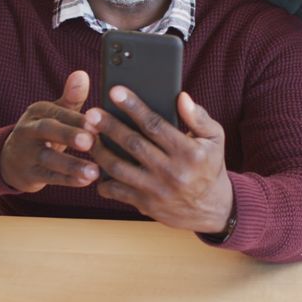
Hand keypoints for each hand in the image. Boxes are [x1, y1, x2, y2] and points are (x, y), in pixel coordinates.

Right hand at [0, 71, 99, 192]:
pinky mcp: (28, 174)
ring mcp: (26, 153)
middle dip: (69, 135)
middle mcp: (28, 129)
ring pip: (48, 158)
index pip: (57, 111)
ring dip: (72, 165)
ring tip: (94, 171)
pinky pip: (48, 177)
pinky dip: (67, 180)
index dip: (77, 118)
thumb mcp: (55, 113)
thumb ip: (71, 97)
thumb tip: (82, 74)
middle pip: (47, 130)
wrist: (11, 159)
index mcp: (38, 111)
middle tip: (90, 141)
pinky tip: (86, 182)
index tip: (98, 121)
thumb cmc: (44, 132)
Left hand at [84, 87, 232, 233]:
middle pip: (133, 144)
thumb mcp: (214, 139)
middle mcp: (172, 172)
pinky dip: (102, 180)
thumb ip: (198, 117)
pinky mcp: (146, 205)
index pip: (155, 125)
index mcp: (189, 152)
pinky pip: (117, 192)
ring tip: (87, 136)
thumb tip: (181, 97)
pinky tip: (94, 165)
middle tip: (91, 113)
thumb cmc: (209, 166)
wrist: (212, 209)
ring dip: (100, 151)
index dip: (133, 107)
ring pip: (119, 168)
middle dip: (109, 126)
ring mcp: (157, 191)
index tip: (115, 92)